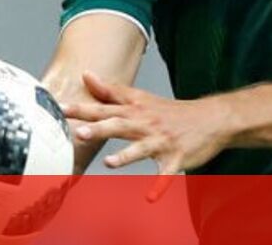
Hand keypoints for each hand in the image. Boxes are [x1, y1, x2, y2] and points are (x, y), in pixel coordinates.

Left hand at [61, 72, 232, 201]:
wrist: (211, 118)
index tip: (61, 109)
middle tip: (80, 133)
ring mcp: (162, 141)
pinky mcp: (176, 158)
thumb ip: (111, 90)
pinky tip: (150, 197)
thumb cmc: (171, 111)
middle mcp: (147, 124)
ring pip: (142, 149)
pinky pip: (167, 174)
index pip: (106, 108)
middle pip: (120, 125)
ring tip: (110, 163)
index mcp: (136, 110)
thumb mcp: (141, 97)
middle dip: (100, 129)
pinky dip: (160, 185)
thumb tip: (86, 75)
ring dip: (126, 156)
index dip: (83, 109)